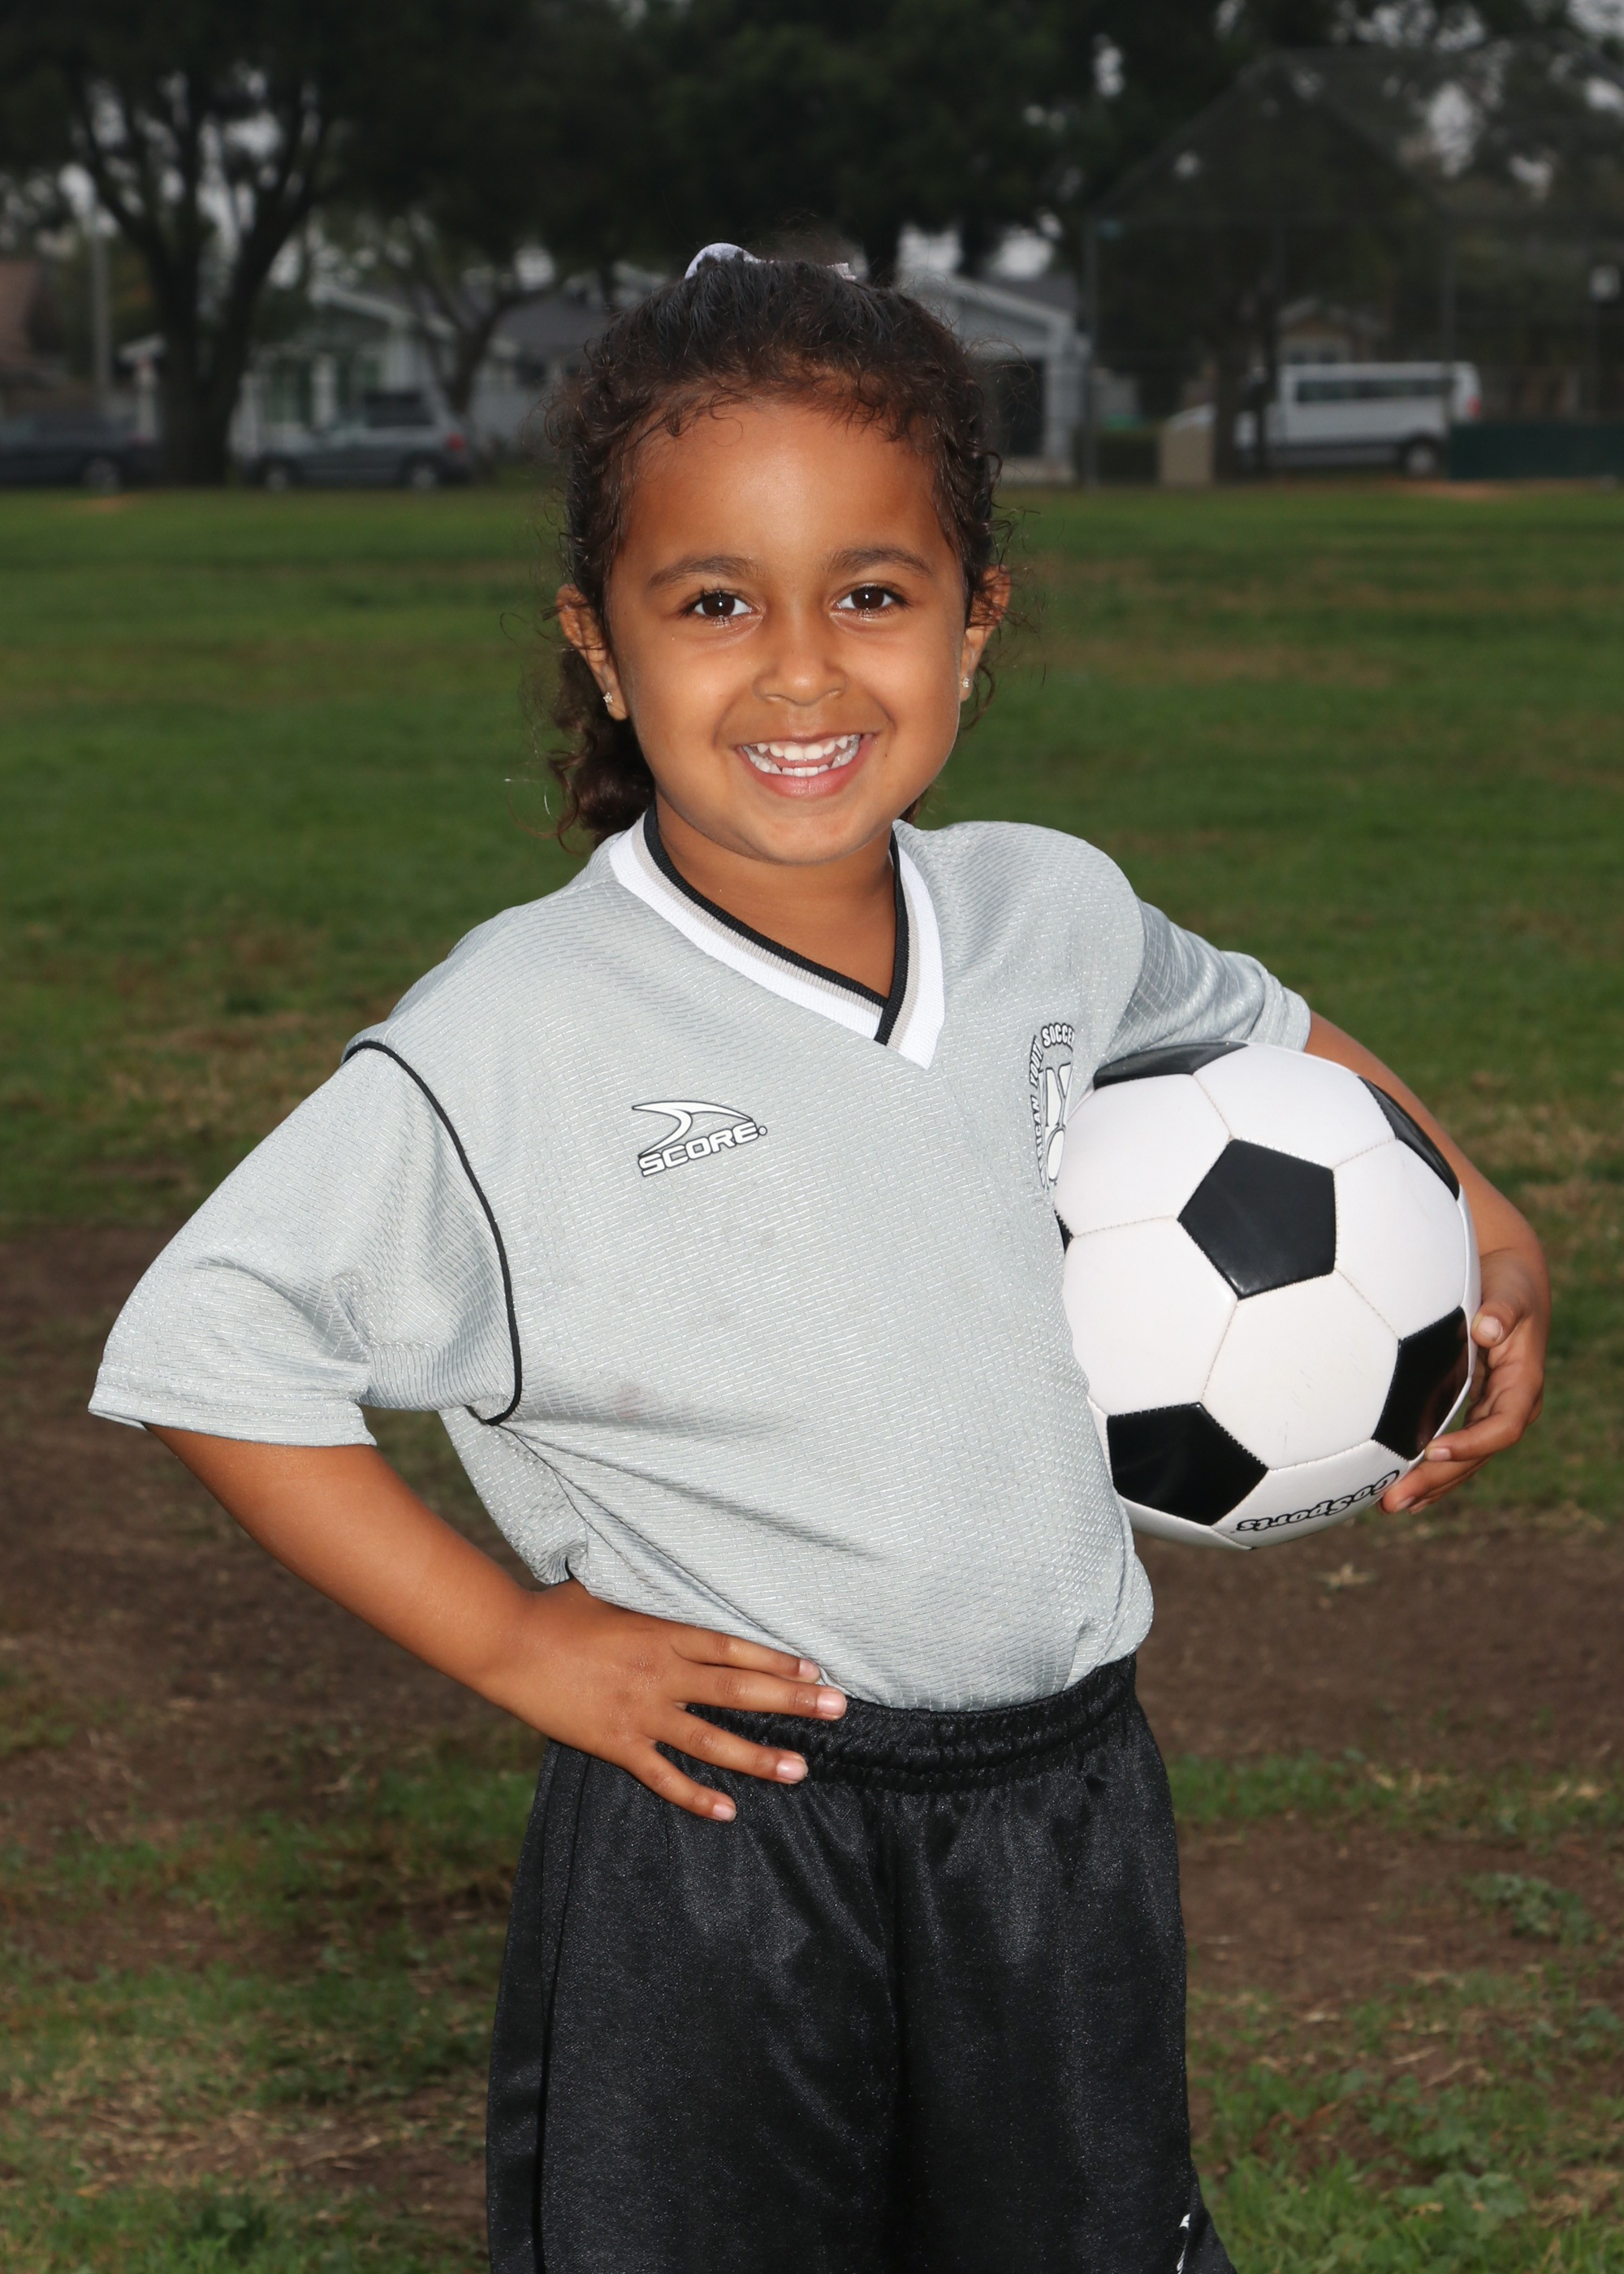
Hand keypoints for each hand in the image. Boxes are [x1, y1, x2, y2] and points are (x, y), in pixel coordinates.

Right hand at [487, 1579, 846, 1821]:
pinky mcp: (616, 1743)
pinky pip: (663, 1775)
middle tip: (836, 1709)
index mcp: (663, 1633)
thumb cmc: (559, 1611)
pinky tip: (728, 1810)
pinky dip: (695, 1796)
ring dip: (759, 1756)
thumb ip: (652, 1598)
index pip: (733, 1648)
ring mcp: (640, 1712)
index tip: (815, 1669)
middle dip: (792, 1701)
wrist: (509, 1644)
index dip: (776, 1660)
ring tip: (800, 1770)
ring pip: (711, 1740)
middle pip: (738, 1690)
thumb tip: (679, 1579)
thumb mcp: (614, 1592)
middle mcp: (661, 1674)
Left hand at [1383, 1245, 1548, 1512]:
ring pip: (1463, 1460)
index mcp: (1522, 1385)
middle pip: (1476, 1456)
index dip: (1470, 1443)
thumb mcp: (1511, 1293)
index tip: (1433, 1450)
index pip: (1501, 1427)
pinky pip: (1452, 1447)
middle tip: (1394, 1500)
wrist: (1512, 1280)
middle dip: (1437, 1480)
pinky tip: (1400, 1487)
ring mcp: (1489, 1411)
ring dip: (1429, 1485)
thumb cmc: (1511, 1285)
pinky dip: (1429, 1469)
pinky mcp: (1472, 1408)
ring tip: (1389, 1506)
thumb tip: (1488, 1328)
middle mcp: (1509, 1407)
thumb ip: (1502, 1312)